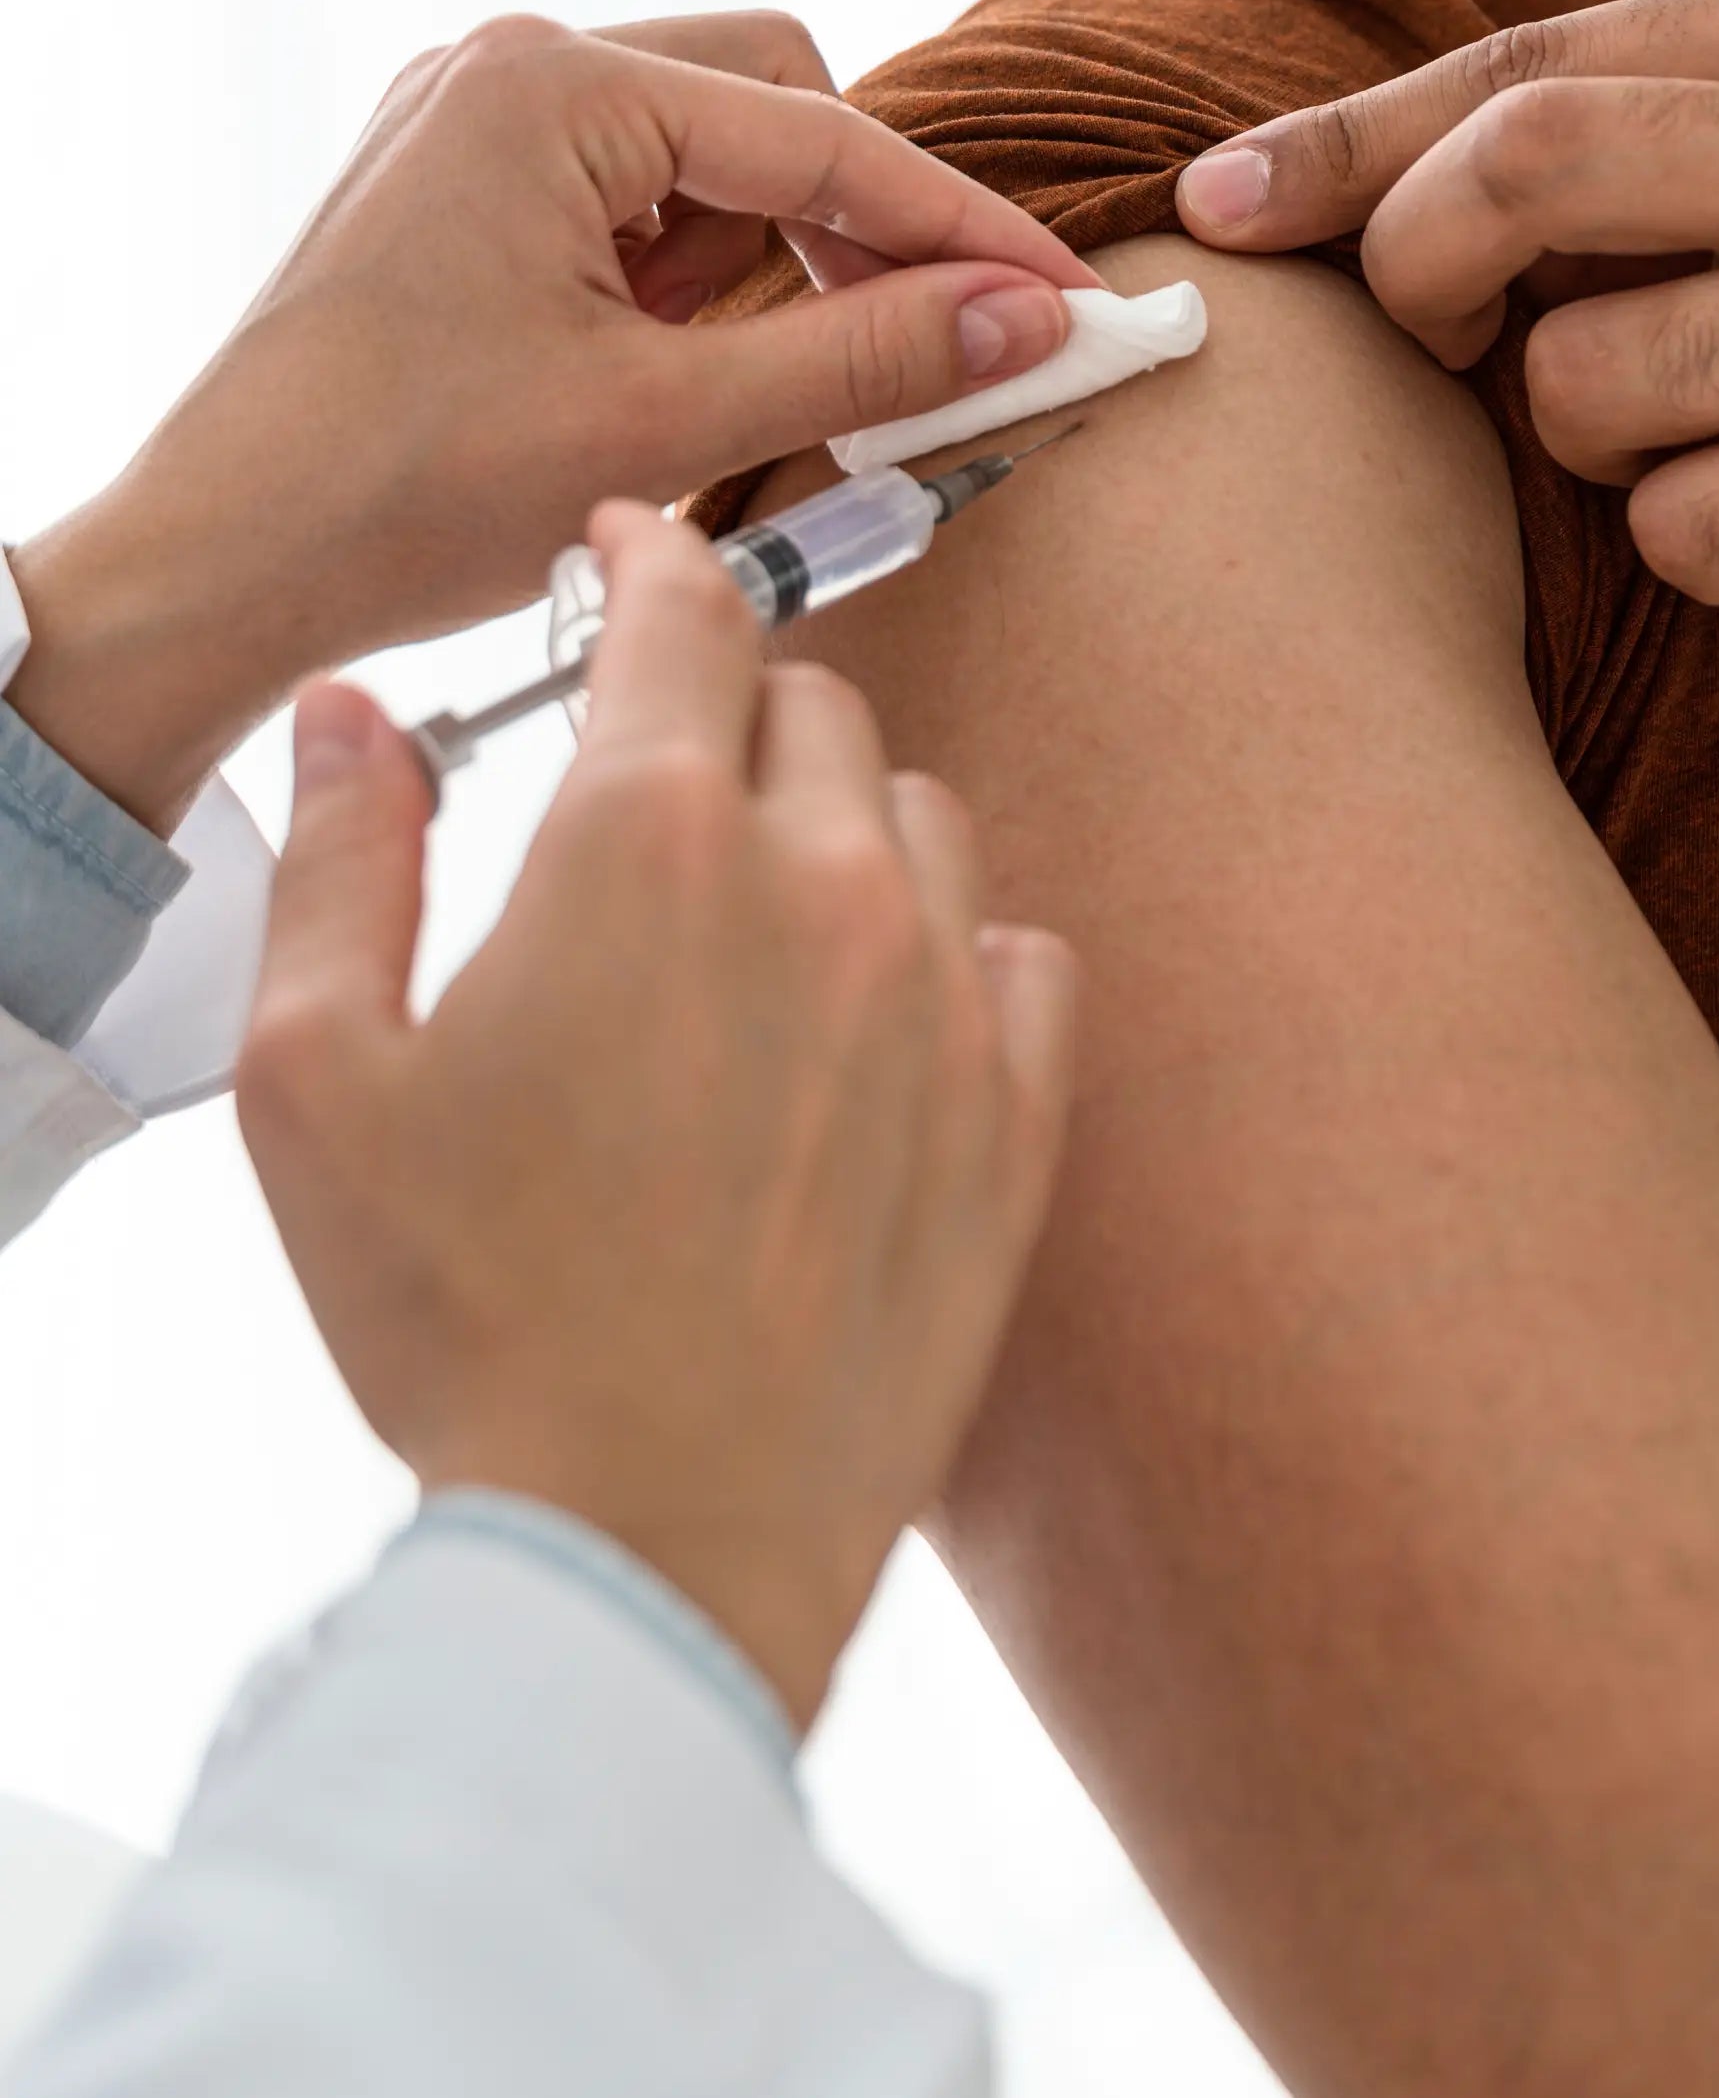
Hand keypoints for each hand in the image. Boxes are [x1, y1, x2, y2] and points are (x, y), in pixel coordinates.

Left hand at [9, 7, 1094, 825]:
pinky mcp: (459, 188)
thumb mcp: (664, 430)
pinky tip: (678, 379)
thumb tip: (1027, 322)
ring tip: (758, 392)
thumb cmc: (395, 495)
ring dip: (769, 267)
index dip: (965, 233)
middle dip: (859, 234)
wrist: (208, 570)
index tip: (1070, 304)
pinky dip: (689, 283)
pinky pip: (631, 199)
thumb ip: (866, 362)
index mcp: (550, 87)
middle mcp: (509, 68)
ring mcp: (474, 122)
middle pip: (776, 108)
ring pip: (711, 158)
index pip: (827, 138)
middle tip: (936, 354)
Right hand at [237, 507, 1072, 1729]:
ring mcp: (942, 999)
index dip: (655, 558)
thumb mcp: (316, 1079)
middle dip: (728, 715)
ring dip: (840, 828)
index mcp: (646, 841)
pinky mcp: (1021, 1117)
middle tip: (657, 791)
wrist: (646, 1544)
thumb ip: (346, 857)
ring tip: (755, 921)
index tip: (634, 554)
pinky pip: (1024, 953)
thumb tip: (359, 712)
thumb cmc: (464, 1318)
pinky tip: (878, 1018)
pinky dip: (954, 952)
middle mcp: (823, 885)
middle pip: (810, 705)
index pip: (687, 612)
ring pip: (921, 818)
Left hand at [1178, 0, 1718, 685]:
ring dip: (1598, 448)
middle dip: (1417, 268)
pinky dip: (1704, 553)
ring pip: (1592, 387)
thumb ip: (1707, 123)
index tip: (1223, 201)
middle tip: (1429, 347)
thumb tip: (1419, 166)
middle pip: (1523, 172)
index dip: (1353, 139)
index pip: (1534, 62)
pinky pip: (1692, 534)